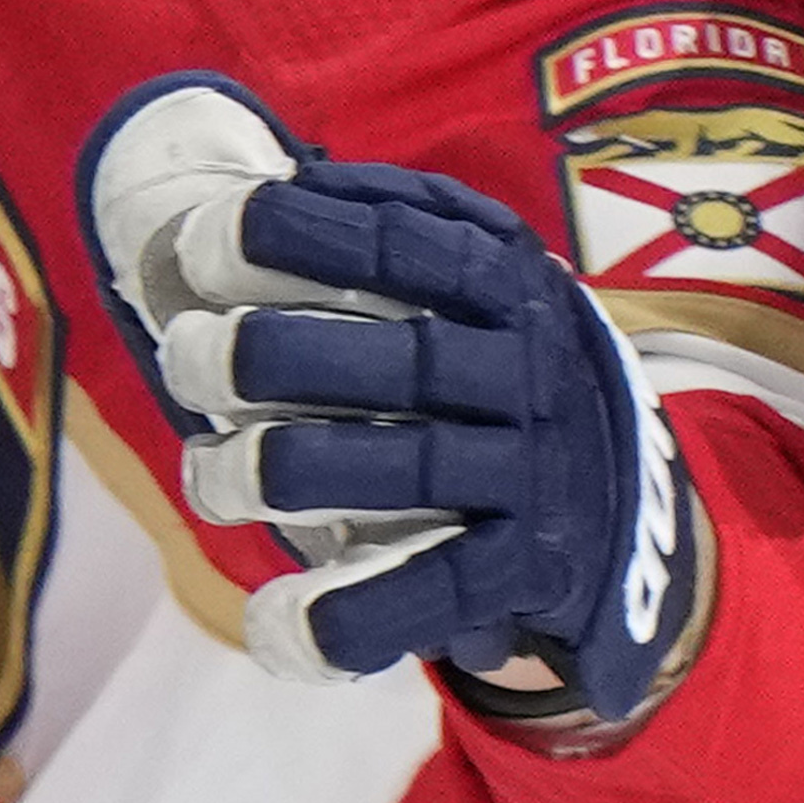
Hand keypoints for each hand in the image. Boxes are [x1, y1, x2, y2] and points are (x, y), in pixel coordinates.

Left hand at [79, 76, 702, 735]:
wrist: (618, 499)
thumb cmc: (480, 365)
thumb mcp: (453, 277)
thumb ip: (373, 228)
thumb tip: (257, 176)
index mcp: (500, 281)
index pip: (398, 244)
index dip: (294, 237)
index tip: (199, 242)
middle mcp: (524, 373)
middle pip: (395, 361)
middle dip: (268, 356)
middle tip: (185, 357)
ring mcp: (528, 474)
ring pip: (399, 472)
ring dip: (276, 472)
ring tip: (210, 478)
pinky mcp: (524, 569)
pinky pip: (431, 592)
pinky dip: (345, 617)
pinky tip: (270, 626)